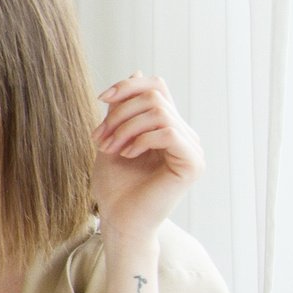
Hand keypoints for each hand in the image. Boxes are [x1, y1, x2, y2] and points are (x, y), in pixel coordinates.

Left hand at [92, 74, 204, 239]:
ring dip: (125, 127)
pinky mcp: (193, 163)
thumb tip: (137, 72)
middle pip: (155, 96)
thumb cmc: (115, 186)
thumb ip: (122, 110)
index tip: (101, 99)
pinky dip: (141, 139)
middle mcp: (185, 135)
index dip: (129, 86)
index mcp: (168, 127)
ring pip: (159, 112)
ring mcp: (192, 149)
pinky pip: (168, 132)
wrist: (119, 220)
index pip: (157, 88)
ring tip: (109, 148)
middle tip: (99, 138)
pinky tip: (127, 154)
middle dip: (119, 113)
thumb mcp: (112, 137)